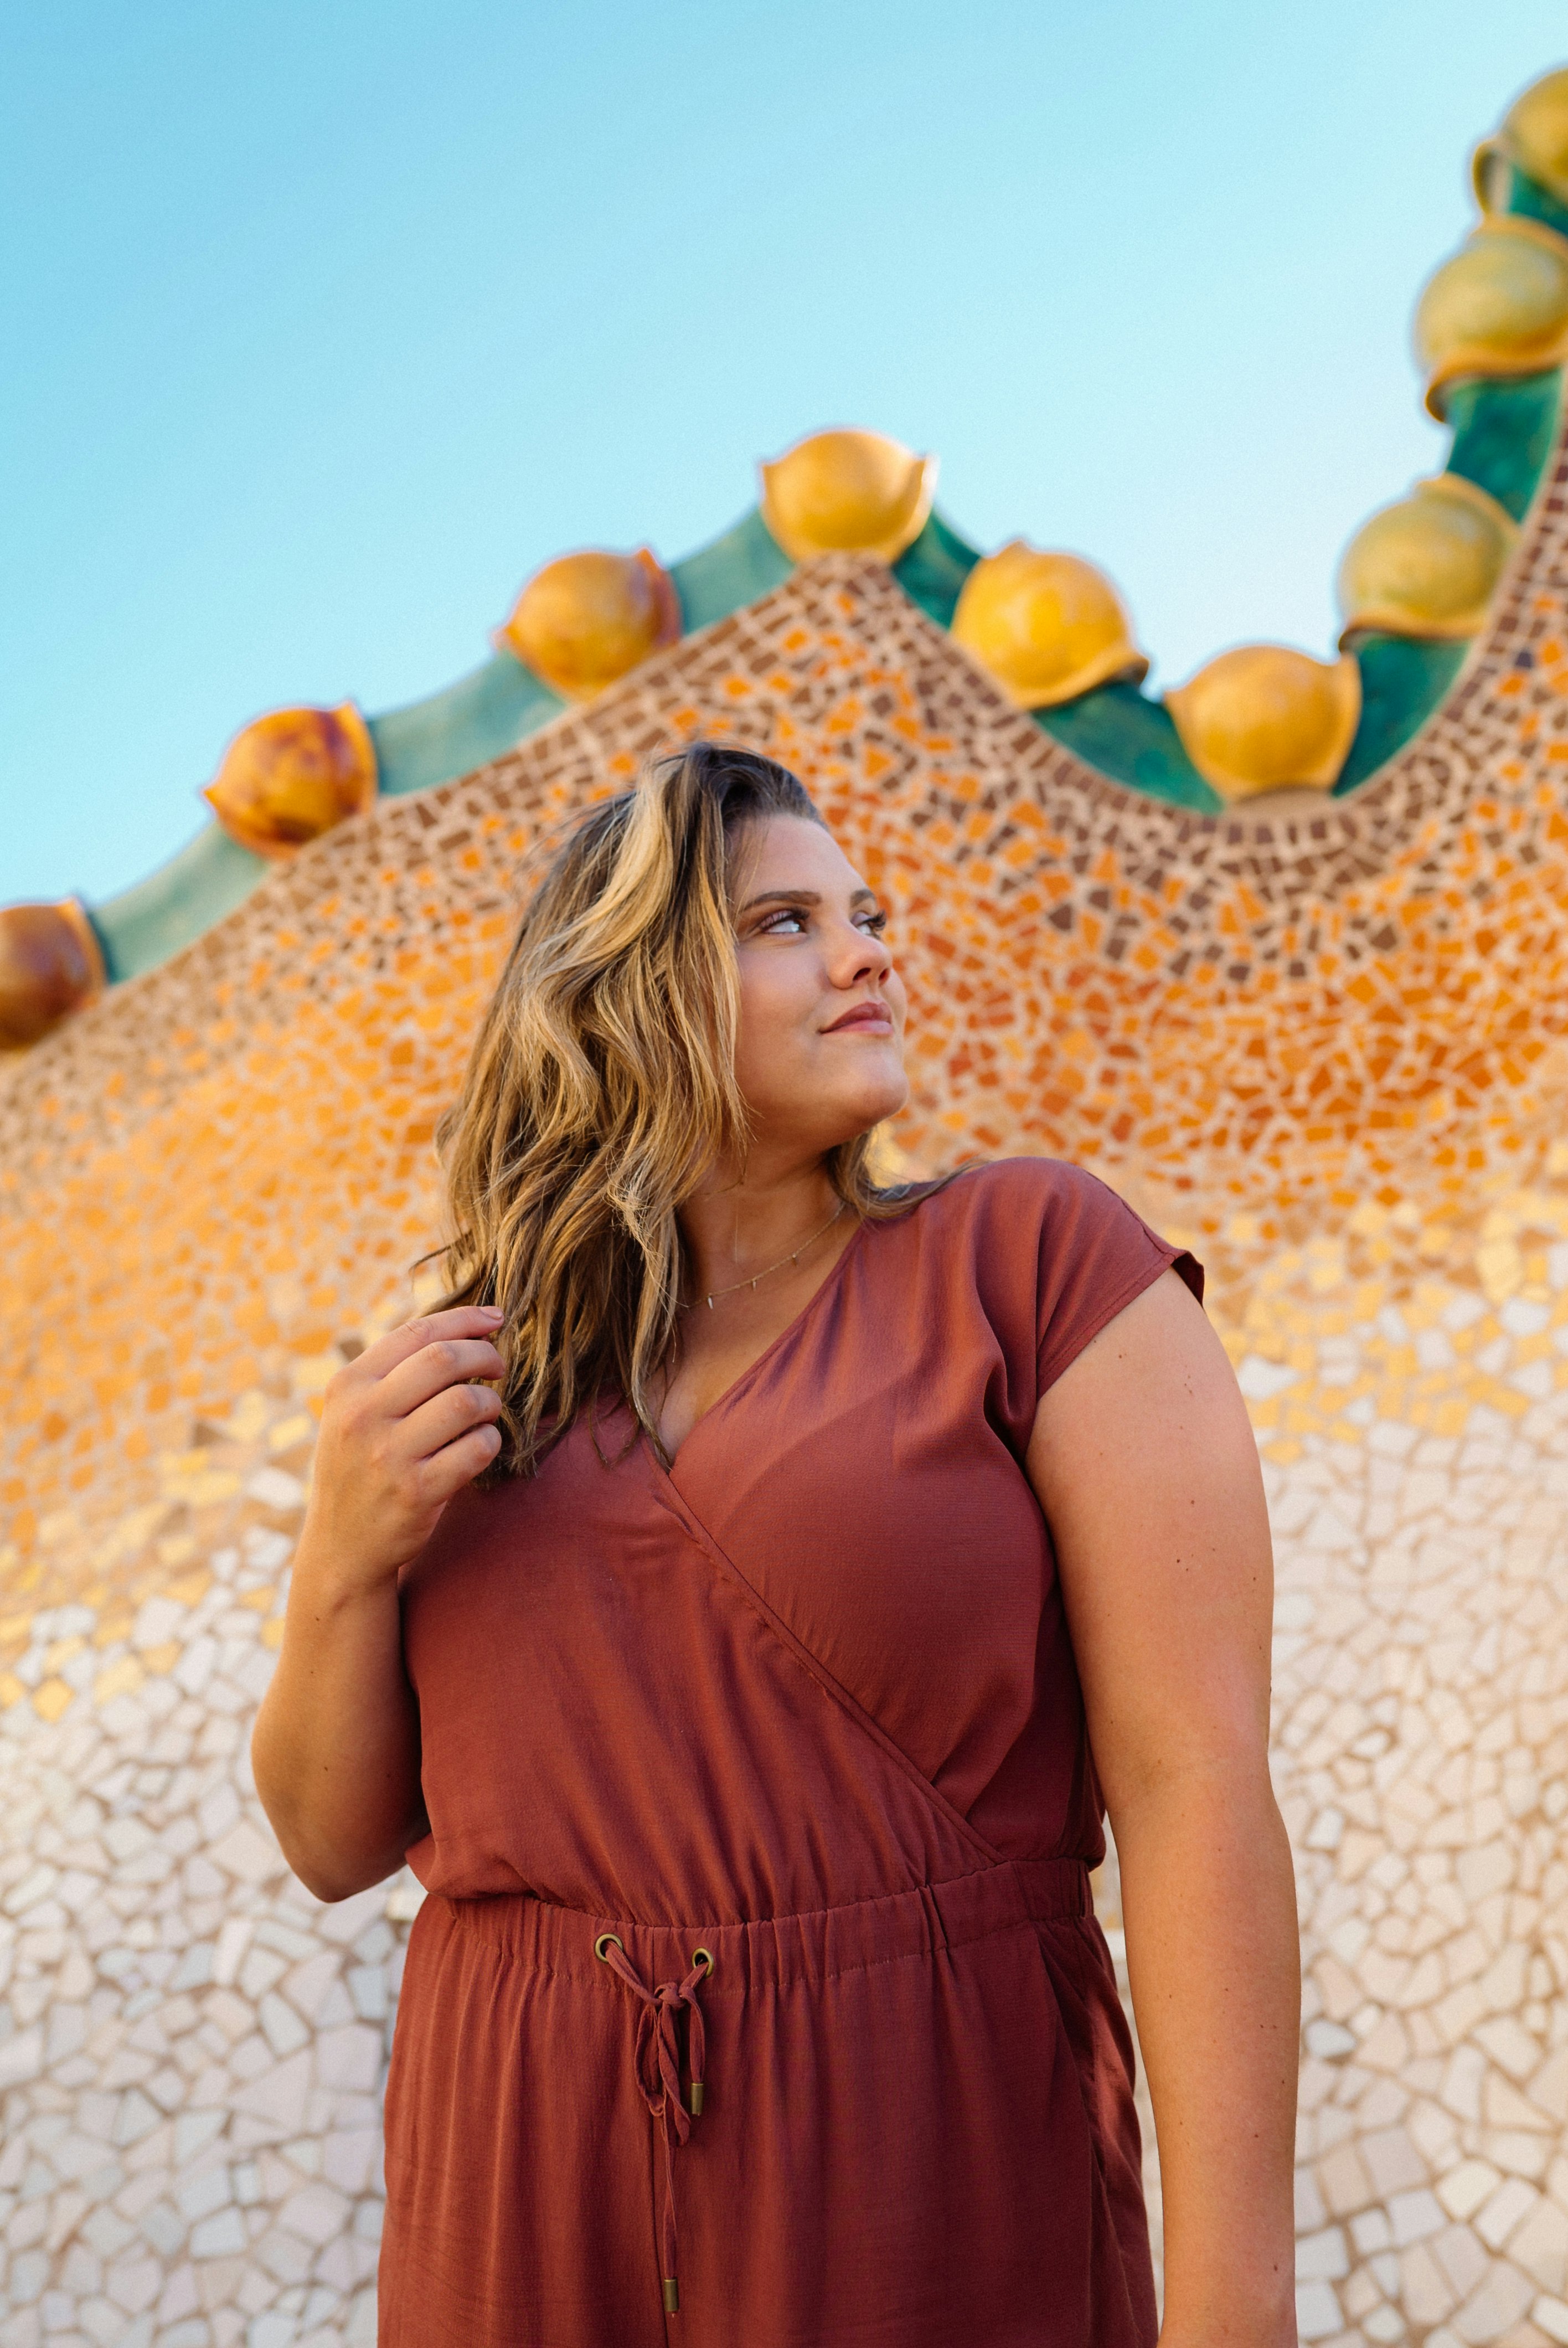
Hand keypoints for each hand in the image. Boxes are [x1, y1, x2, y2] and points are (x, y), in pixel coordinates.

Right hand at [296, 1306, 506, 1600]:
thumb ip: (393, 1372)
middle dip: (485, 1356)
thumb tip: (464, 1327)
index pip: (415, 1333)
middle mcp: (363, 1417)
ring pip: (466, 1402)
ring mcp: (388, 1456)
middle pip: (445, 1360)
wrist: (340, 1546)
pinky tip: (480, 1446)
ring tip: (485, 1413)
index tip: (495, 1318)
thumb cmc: (359, 1466)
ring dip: (490, 1403)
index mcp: (348, 1387)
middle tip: (498, 1368)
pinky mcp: (416, 1493)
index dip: (464, 1319)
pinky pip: (477, 1449)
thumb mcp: (353, 1412)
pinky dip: (490, 1442)